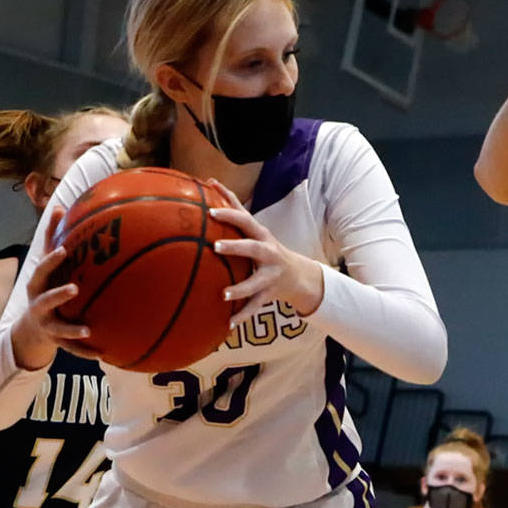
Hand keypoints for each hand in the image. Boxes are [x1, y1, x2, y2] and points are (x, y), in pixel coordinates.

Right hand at [11, 208, 99, 367]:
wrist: (30, 329)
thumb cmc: (44, 288)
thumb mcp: (45, 267)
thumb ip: (51, 238)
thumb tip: (58, 206)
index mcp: (37, 285)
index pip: (42, 270)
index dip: (51, 260)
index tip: (64, 249)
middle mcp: (39, 305)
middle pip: (46, 299)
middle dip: (58, 294)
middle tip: (75, 288)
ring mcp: (47, 325)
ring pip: (58, 329)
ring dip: (72, 329)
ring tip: (88, 329)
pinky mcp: (57, 342)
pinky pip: (72, 349)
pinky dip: (86, 352)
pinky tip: (103, 353)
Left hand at [206, 180, 323, 321]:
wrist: (299, 275)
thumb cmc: (266, 248)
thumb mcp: (254, 231)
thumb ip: (234, 211)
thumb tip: (209, 183)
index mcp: (261, 235)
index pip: (245, 219)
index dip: (230, 213)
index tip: (210, 210)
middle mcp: (268, 253)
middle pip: (253, 248)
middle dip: (235, 247)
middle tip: (215, 246)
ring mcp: (270, 275)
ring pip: (255, 282)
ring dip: (240, 288)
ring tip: (223, 294)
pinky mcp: (270, 294)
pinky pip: (255, 306)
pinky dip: (242, 315)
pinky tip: (229, 324)